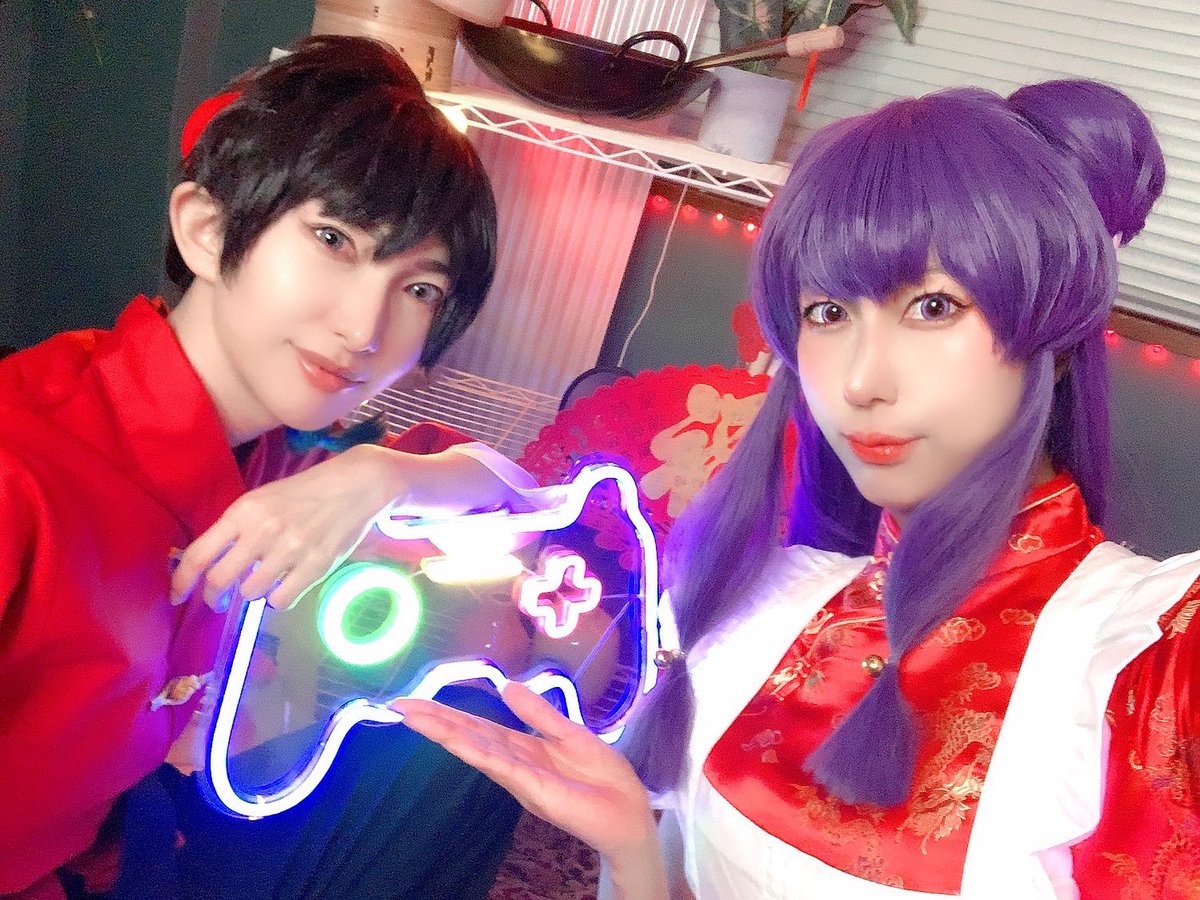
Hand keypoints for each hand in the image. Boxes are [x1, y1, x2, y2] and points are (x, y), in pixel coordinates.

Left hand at [171, 444, 393, 610]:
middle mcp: (263, 531)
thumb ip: (236, 530)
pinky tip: (285, 586)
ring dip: (252, 592)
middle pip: (220, 580)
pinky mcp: (316, 565)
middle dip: (214, 596)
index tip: (177, 596)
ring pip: (251, 592)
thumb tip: (209, 565)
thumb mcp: (262, 500)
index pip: (199, 554)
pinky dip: (278, 599)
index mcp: (244, 512)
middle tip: (218, 600)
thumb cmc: (303, 492)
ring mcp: (290, 550)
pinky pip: (281, 600)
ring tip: (264, 581)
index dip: (182, 581)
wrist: (355, 485)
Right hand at [393, 682, 665, 894]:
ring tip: (414, 716)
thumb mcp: (569, 734)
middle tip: (399, 705)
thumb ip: (539, 713)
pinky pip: (502, 767)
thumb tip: (507, 685)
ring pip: (477, 749)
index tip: (418, 701)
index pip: (479, 728)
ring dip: (446, 733)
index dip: (449, 714)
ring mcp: (520, 778)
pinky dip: (479, 752)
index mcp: (523, 748)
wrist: (629, 813)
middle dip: (435, 721)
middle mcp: (514, 763)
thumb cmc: (604, 777)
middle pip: (469, 737)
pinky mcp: (534, 790)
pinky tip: (457, 740)